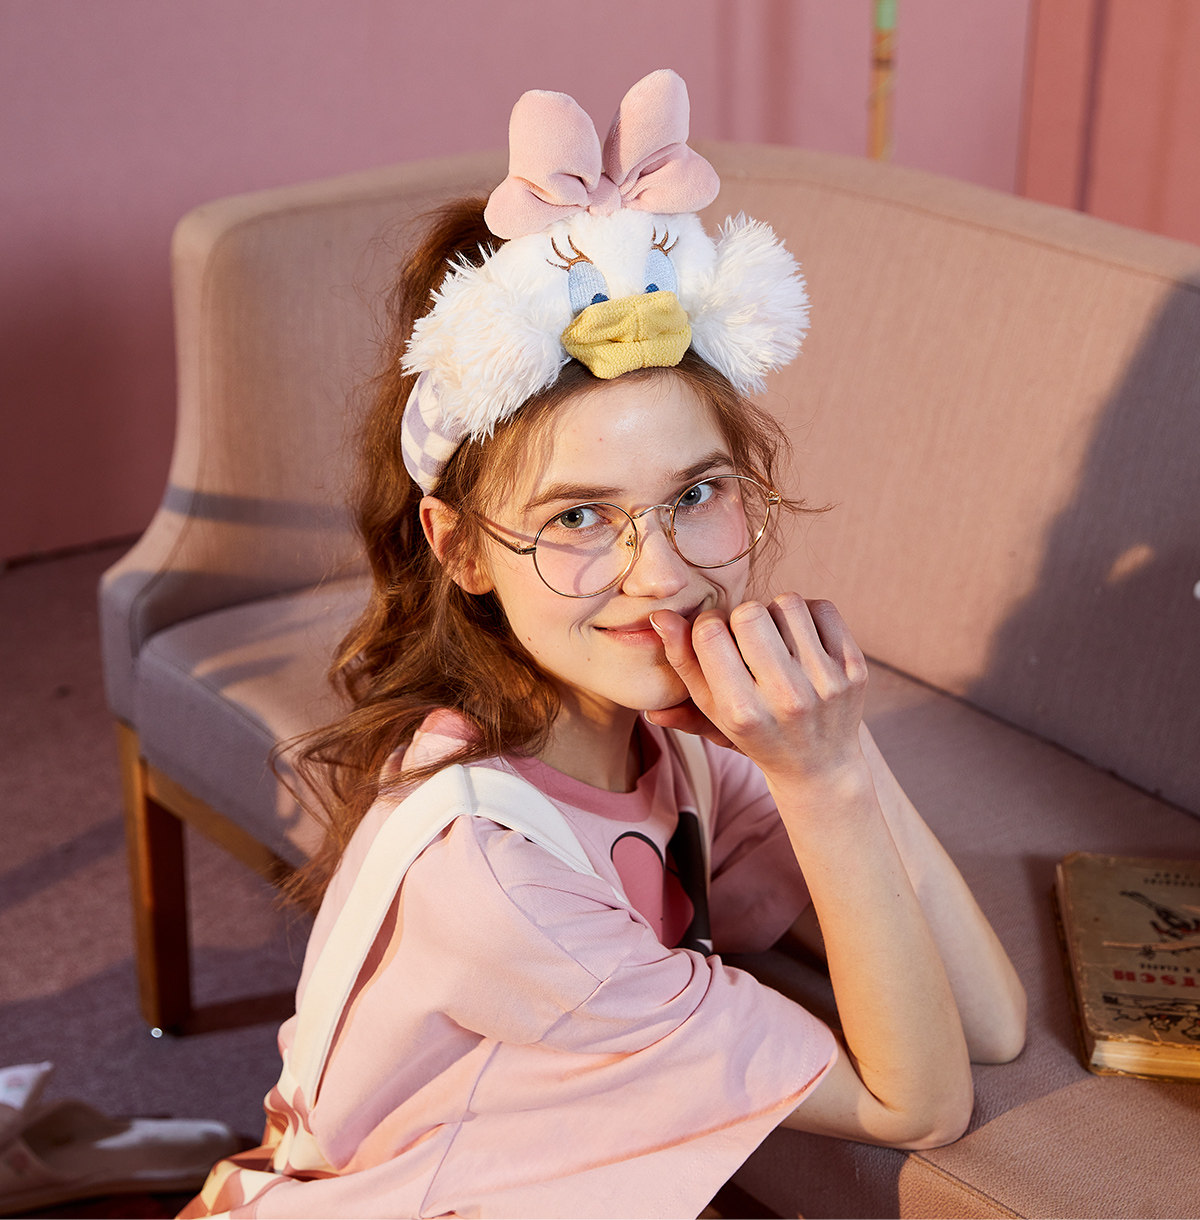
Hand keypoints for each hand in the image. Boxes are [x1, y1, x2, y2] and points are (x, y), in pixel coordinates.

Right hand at [647, 595, 869, 794]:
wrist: (819, 766)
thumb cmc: (754, 731)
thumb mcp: (711, 708)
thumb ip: (683, 663)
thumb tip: (662, 616)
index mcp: (743, 711)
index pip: (710, 632)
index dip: (707, 625)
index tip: (714, 638)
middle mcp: (787, 697)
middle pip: (749, 612)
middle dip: (741, 617)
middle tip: (745, 639)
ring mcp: (826, 682)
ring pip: (787, 603)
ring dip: (774, 613)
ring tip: (773, 639)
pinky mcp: (855, 670)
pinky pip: (823, 609)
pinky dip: (807, 615)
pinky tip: (800, 639)